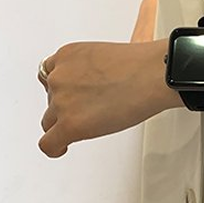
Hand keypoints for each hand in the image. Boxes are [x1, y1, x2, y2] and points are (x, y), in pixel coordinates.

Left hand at [38, 39, 177, 157]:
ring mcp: (62, 101)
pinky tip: (63, 148)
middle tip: (92, 110)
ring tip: (90, 125)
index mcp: (67, 55)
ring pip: (50, 121)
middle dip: (68, 106)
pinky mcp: (70, 124)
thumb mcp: (105, 54)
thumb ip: (88, 68)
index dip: (62, 89)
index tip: (71, 96)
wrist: (154, 76)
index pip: (50, 75)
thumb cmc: (142, 65)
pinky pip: (49, 144)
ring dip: (67, 124)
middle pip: (51, 99)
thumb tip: (94, 84)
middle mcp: (59, 77)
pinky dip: (55, 147)